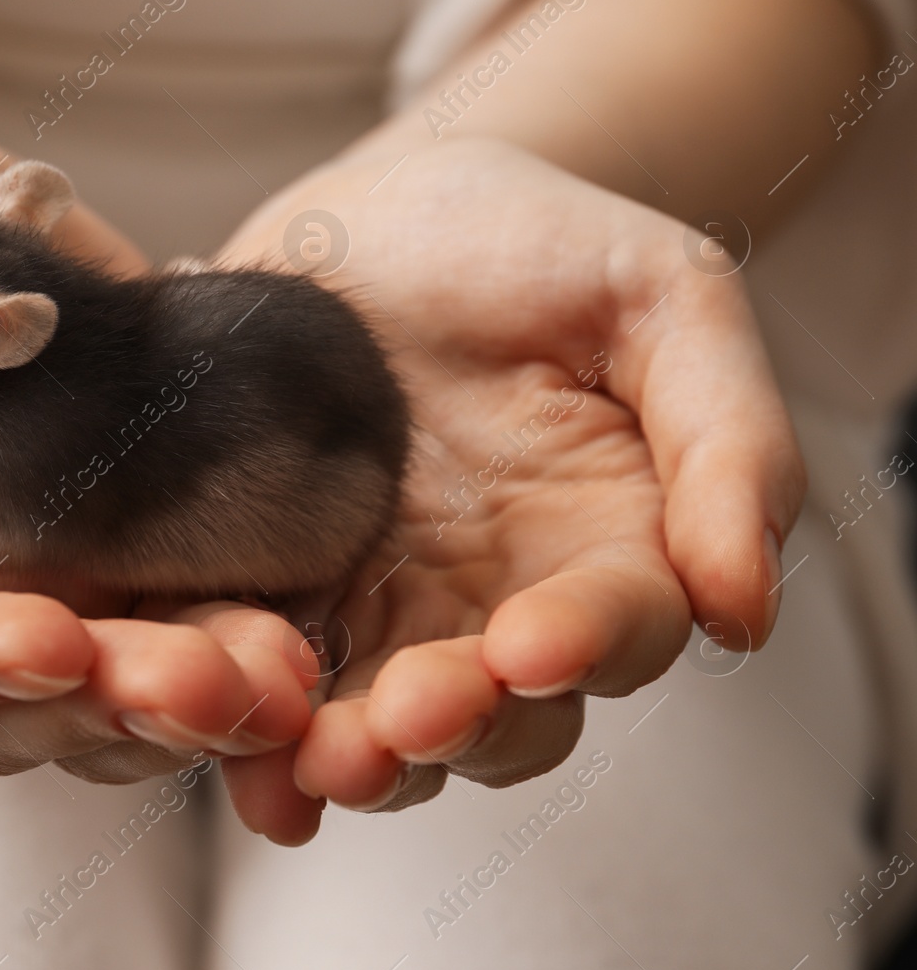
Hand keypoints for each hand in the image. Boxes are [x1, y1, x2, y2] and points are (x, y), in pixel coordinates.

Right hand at [0, 114, 313, 782]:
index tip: (52, 635)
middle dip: (100, 704)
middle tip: (209, 681)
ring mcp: (2, 602)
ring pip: (84, 705)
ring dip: (180, 701)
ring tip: (275, 670)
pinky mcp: (95, 569)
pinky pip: (156, 641)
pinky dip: (223, 649)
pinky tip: (292, 635)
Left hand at [210, 137, 803, 842]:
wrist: (389, 207)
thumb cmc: (540, 242)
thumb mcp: (665, 298)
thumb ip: (728, 439)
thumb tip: (744, 608)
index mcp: (604, 546)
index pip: (613, 628)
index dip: (581, 648)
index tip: (529, 647)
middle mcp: (494, 603)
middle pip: (494, 715)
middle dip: (452, 728)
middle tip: (405, 720)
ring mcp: (381, 606)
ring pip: (377, 724)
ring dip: (349, 755)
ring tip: (308, 762)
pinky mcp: (281, 588)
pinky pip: (267, 674)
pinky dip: (246, 727)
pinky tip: (225, 745)